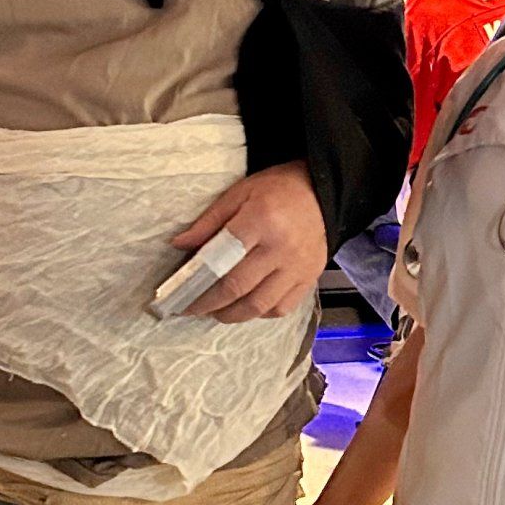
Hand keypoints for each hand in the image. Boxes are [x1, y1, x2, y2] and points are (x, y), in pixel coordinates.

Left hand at [174, 161, 326, 321]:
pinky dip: (259, 314)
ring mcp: (298, 267)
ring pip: (259, 305)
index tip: (180, 294)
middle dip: (209, 304)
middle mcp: (281, 247)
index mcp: (261, 219)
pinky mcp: (309, 278)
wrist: (324, 193)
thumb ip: (209, 222)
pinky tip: (246, 307)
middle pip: (237, 286)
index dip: (197, 280)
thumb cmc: (277, 190)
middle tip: (192, 308)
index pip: (222, 258)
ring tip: (216, 312)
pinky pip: (281, 308)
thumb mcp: (239, 193)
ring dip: (232, 315)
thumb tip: (179, 245)